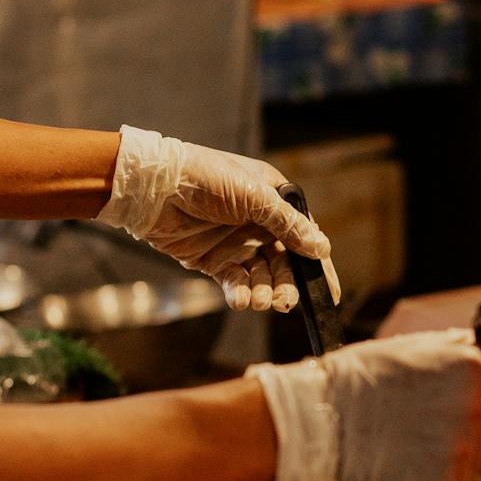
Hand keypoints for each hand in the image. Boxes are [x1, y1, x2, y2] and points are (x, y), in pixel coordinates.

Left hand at [98, 125, 338, 312]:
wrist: (153, 188)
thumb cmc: (205, 178)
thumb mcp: (254, 197)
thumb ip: (289, 225)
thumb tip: (322, 248)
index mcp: (273, 200)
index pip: (304, 236)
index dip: (317, 264)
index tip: (328, 293)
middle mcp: (258, 223)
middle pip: (284, 262)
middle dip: (287, 284)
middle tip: (285, 302)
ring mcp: (236, 243)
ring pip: (261, 276)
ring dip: (265, 291)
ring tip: (262, 301)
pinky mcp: (214, 260)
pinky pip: (236, 282)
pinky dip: (241, 293)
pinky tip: (242, 300)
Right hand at [251, 332, 480, 480]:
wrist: (323, 418)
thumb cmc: (364, 382)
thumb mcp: (426, 349)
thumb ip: (475, 359)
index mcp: (478, 368)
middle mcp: (479, 408)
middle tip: (446, 431)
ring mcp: (465, 450)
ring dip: (463, 461)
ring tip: (419, 442)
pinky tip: (408, 461)